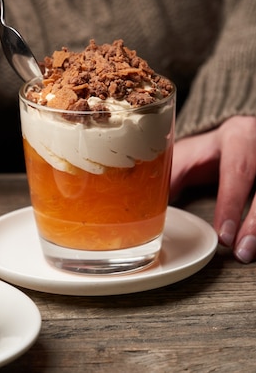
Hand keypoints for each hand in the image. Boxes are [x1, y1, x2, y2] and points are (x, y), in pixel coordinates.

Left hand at [171, 116, 255, 262]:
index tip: (224, 235)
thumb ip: (172, 174)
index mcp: (236, 137)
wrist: (241, 136)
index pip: (237, 171)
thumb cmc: (211, 151)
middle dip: (254, 223)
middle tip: (241, 251)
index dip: (231, 204)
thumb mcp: (189, 155)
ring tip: (249, 253)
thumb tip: (145, 200)